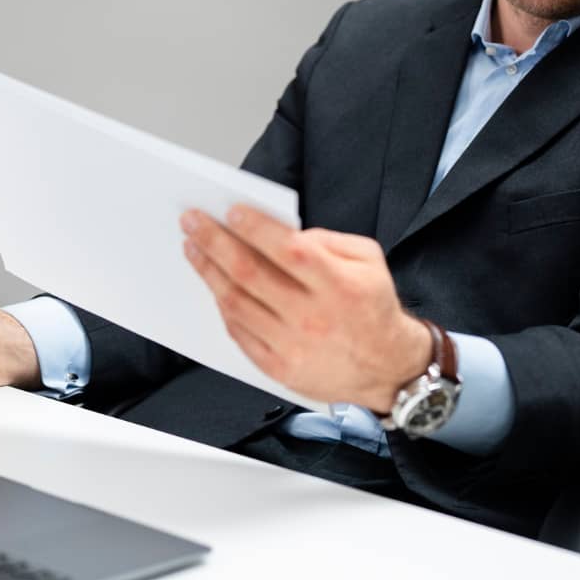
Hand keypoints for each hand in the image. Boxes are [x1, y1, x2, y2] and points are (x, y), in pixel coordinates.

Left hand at [180, 206, 431, 410]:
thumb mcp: (368, 260)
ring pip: (236, 303)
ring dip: (209, 272)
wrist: (387, 368)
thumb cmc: (373, 307)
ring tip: (193, 249)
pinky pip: (239, 333)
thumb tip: (281, 232)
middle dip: (215, 242)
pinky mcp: (280, 369)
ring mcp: (293, 346)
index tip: (231, 210)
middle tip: (192, 222)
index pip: (288, 250)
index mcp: (338, 285)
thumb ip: (328, 240)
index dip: (255, 228)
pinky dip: (222, 306)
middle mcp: (313, 316)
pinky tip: (213, 285)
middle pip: (250, 274)